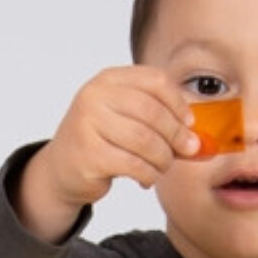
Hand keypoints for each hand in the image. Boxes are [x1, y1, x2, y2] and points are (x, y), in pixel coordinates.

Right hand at [16, 66, 197, 241]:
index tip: (189, 123)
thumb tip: (197, 140)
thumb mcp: (124, 119)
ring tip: (162, 166)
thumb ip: (157, 121)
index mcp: (108, 80)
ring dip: (163, 158)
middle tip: (186, 150)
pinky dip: (148, 174)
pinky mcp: (89, 155)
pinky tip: (146, 178)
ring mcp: (88, 125)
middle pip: (152, 111)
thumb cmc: (98, 142)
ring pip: (145, 140)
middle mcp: (94, 97)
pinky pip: (133, 165)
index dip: (178, 103)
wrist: (60, 170)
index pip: (155, 81)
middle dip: (176, 134)